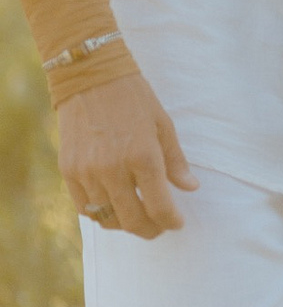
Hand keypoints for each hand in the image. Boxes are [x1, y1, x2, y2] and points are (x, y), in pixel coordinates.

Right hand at [56, 72, 198, 237]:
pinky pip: (84, 207)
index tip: (177, 223)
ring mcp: (88, 172)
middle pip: (133, 220)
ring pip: (107, 218)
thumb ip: (175, 161)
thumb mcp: (163, 125)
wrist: (90, 77)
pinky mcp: (68, 170)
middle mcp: (113, 169)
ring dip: (125, 224)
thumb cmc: (134, 98)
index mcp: (143, 156)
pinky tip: (113, 207)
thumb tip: (190, 188)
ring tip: (137, 217)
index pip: (159, 208)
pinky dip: (101, 214)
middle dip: (150, 229)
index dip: (171, 221)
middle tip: (159, 227)